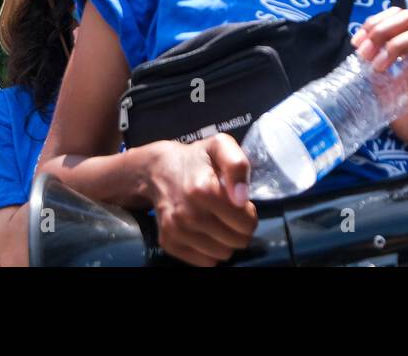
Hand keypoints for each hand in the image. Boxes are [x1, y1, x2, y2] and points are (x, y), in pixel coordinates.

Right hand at [144, 135, 257, 266]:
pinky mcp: (169, 243)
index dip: (249, 214)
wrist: (158, 170)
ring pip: (222, 254)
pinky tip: (205, 231)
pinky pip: (204, 262)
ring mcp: (176, 231)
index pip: (246, 223)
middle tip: (230, 213)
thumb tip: (242, 198)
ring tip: (218, 221)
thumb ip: (237, 165)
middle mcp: (188, 214)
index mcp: (203, 190)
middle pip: (236, 241)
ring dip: (225, 241)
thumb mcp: (220, 146)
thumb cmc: (196, 159)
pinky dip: (209, 250)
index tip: (241, 203)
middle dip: (239, 229)